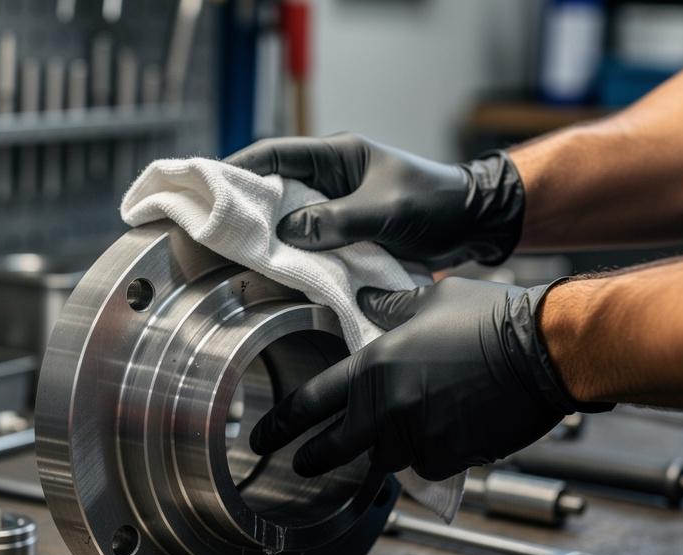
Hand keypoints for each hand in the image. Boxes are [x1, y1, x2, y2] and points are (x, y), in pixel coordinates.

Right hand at [224, 133, 524, 269]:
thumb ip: (335, 221)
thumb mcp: (384, 210)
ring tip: (235, 254)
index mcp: (338, 155)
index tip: (207, 186)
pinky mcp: (346, 233)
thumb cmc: (435, 203)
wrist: (475, 223)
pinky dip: (294, 256)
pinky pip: (311, 242)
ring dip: (269, 237)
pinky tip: (275, 272)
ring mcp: (337, 206)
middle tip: (213, 229)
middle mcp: (331, 178)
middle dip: (245, 208)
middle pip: (274, 189)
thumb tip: (285, 234)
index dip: (238, 168)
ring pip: (290, 220)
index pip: (275, 154)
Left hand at [248, 277, 612, 480]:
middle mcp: (388, 407)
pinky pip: (429, 464)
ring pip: (388, 457)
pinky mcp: (450, 457)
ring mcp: (418, 436)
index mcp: (375, 366)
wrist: (545, 350)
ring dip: (391, 447)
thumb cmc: (492, 317)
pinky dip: (432, 453)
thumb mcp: (432, 298)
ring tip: (409, 427)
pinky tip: (452, 430)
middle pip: (335, 448)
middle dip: (313, 458)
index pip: (311, 402)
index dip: (281, 424)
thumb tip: (367, 300)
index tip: (262, 438)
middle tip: (300, 463)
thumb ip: (391, 306)